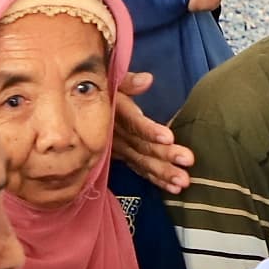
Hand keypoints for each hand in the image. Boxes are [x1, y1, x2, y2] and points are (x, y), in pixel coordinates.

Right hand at [111, 76, 191, 193]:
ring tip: (183, 182)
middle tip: (188, 160)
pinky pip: (139, 170)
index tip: (168, 137)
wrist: (80, 105)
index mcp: (115, 112)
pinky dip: (156, 180)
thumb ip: (129, 81)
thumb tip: (147, 79)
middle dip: (165, 155)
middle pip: (141, 146)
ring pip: (142, 162)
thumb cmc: (103, 87)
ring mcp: (118, 149)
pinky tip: (173, 189)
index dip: (149, 130)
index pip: (133, 123)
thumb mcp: (112, 79)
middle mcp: (115, 134)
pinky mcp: (122, 158)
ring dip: (163, 173)